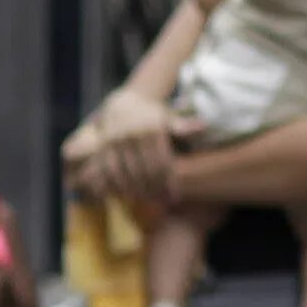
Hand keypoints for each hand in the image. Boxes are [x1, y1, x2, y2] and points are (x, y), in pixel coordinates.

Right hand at [67, 88, 202, 203]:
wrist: (124, 103)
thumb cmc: (152, 116)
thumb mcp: (168, 118)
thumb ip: (183, 126)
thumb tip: (204, 127)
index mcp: (152, 130)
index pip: (162, 163)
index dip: (168, 183)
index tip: (174, 197)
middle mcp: (132, 134)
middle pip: (144, 171)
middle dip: (154, 190)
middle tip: (161, 203)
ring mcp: (115, 141)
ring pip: (126, 173)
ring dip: (135, 191)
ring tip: (146, 202)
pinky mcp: (102, 146)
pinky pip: (107, 171)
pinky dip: (115, 185)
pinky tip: (125, 195)